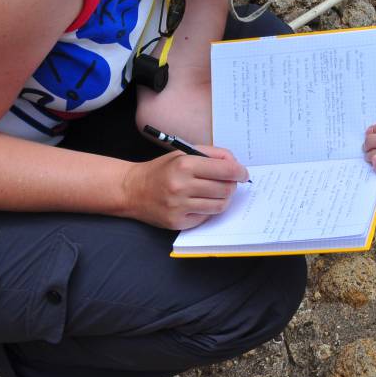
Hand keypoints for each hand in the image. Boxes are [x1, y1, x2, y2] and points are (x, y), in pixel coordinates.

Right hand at [123, 146, 248, 229]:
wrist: (132, 190)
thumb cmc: (162, 170)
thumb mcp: (184, 153)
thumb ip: (212, 155)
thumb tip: (235, 164)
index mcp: (185, 165)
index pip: (225, 170)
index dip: (240, 172)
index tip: (243, 173)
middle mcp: (182, 186)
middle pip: (225, 189)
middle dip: (232, 185)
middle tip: (229, 182)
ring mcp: (179, 207)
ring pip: (219, 205)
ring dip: (224, 198)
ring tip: (217, 192)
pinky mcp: (177, 222)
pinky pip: (206, 217)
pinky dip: (209, 209)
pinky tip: (202, 202)